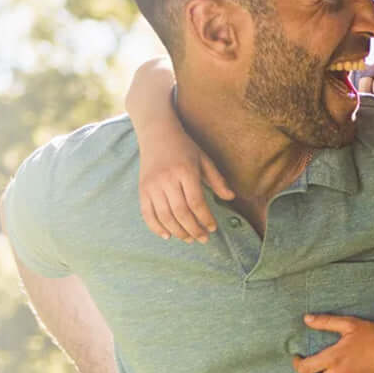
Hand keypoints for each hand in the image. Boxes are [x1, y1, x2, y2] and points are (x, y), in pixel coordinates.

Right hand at [137, 121, 233, 243]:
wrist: (156, 133)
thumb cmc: (184, 147)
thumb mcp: (204, 159)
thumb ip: (217, 180)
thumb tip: (231, 198)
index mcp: (185, 171)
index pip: (196, 202)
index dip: (205, 218)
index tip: (213, 228)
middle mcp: (167, 179)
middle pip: (181, 212)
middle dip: (194, 229)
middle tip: (203, 239)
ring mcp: (152, 185)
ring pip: (165, 216)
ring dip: (178, 232)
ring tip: (189, 239)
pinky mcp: (142, 190)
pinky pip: (147, 214)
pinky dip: (156, 227)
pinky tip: (167, 236)